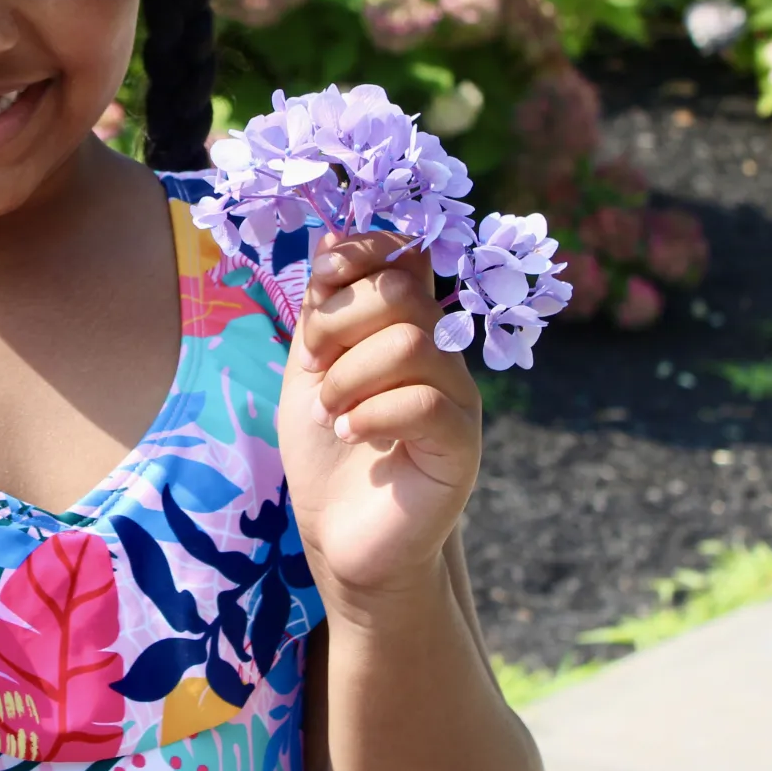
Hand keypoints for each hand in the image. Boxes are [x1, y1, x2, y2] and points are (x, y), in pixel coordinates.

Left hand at [277, 231, 481, 610]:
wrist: (340, 537)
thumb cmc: (325, 449)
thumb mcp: (309, 366)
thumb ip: (323, 305)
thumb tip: (331, 233)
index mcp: (407, 324)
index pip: (404, 253)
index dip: (358, 255)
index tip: (318, 291)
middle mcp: (441, 351)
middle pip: (403, 290)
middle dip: (340, 320)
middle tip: (314, 365)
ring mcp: (458, 397)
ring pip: (411, 343)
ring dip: (349, 376)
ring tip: (330, 411)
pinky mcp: (461, 446)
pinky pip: (425, 402)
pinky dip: (371, 414)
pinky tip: (350, 434)